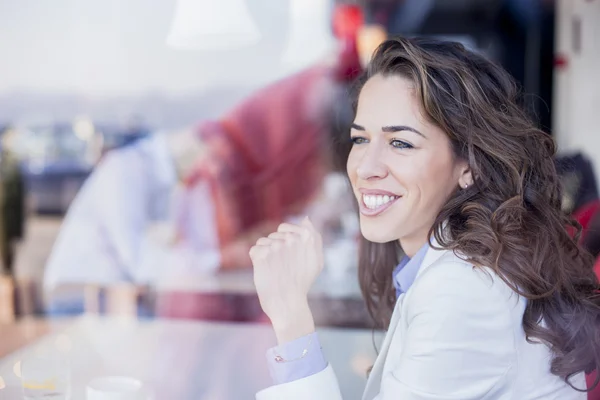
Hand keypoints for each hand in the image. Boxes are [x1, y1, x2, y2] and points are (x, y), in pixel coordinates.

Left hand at [250, 217, 323, 342]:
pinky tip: (265, 272)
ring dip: (265, 255)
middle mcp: (292, 239)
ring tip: (274, 271)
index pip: (283, 228)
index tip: (287, 258)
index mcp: (306, 237)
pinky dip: (256, 261)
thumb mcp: (316, 260)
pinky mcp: (262, 255)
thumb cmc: (302, 283)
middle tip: (282, 268)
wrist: (288, 304)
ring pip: (262, 242)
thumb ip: (313, 237)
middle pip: (272, 236)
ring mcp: (277, 246)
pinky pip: (254, 250)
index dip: (282, 242)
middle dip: (274, 250)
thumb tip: (305, 218)